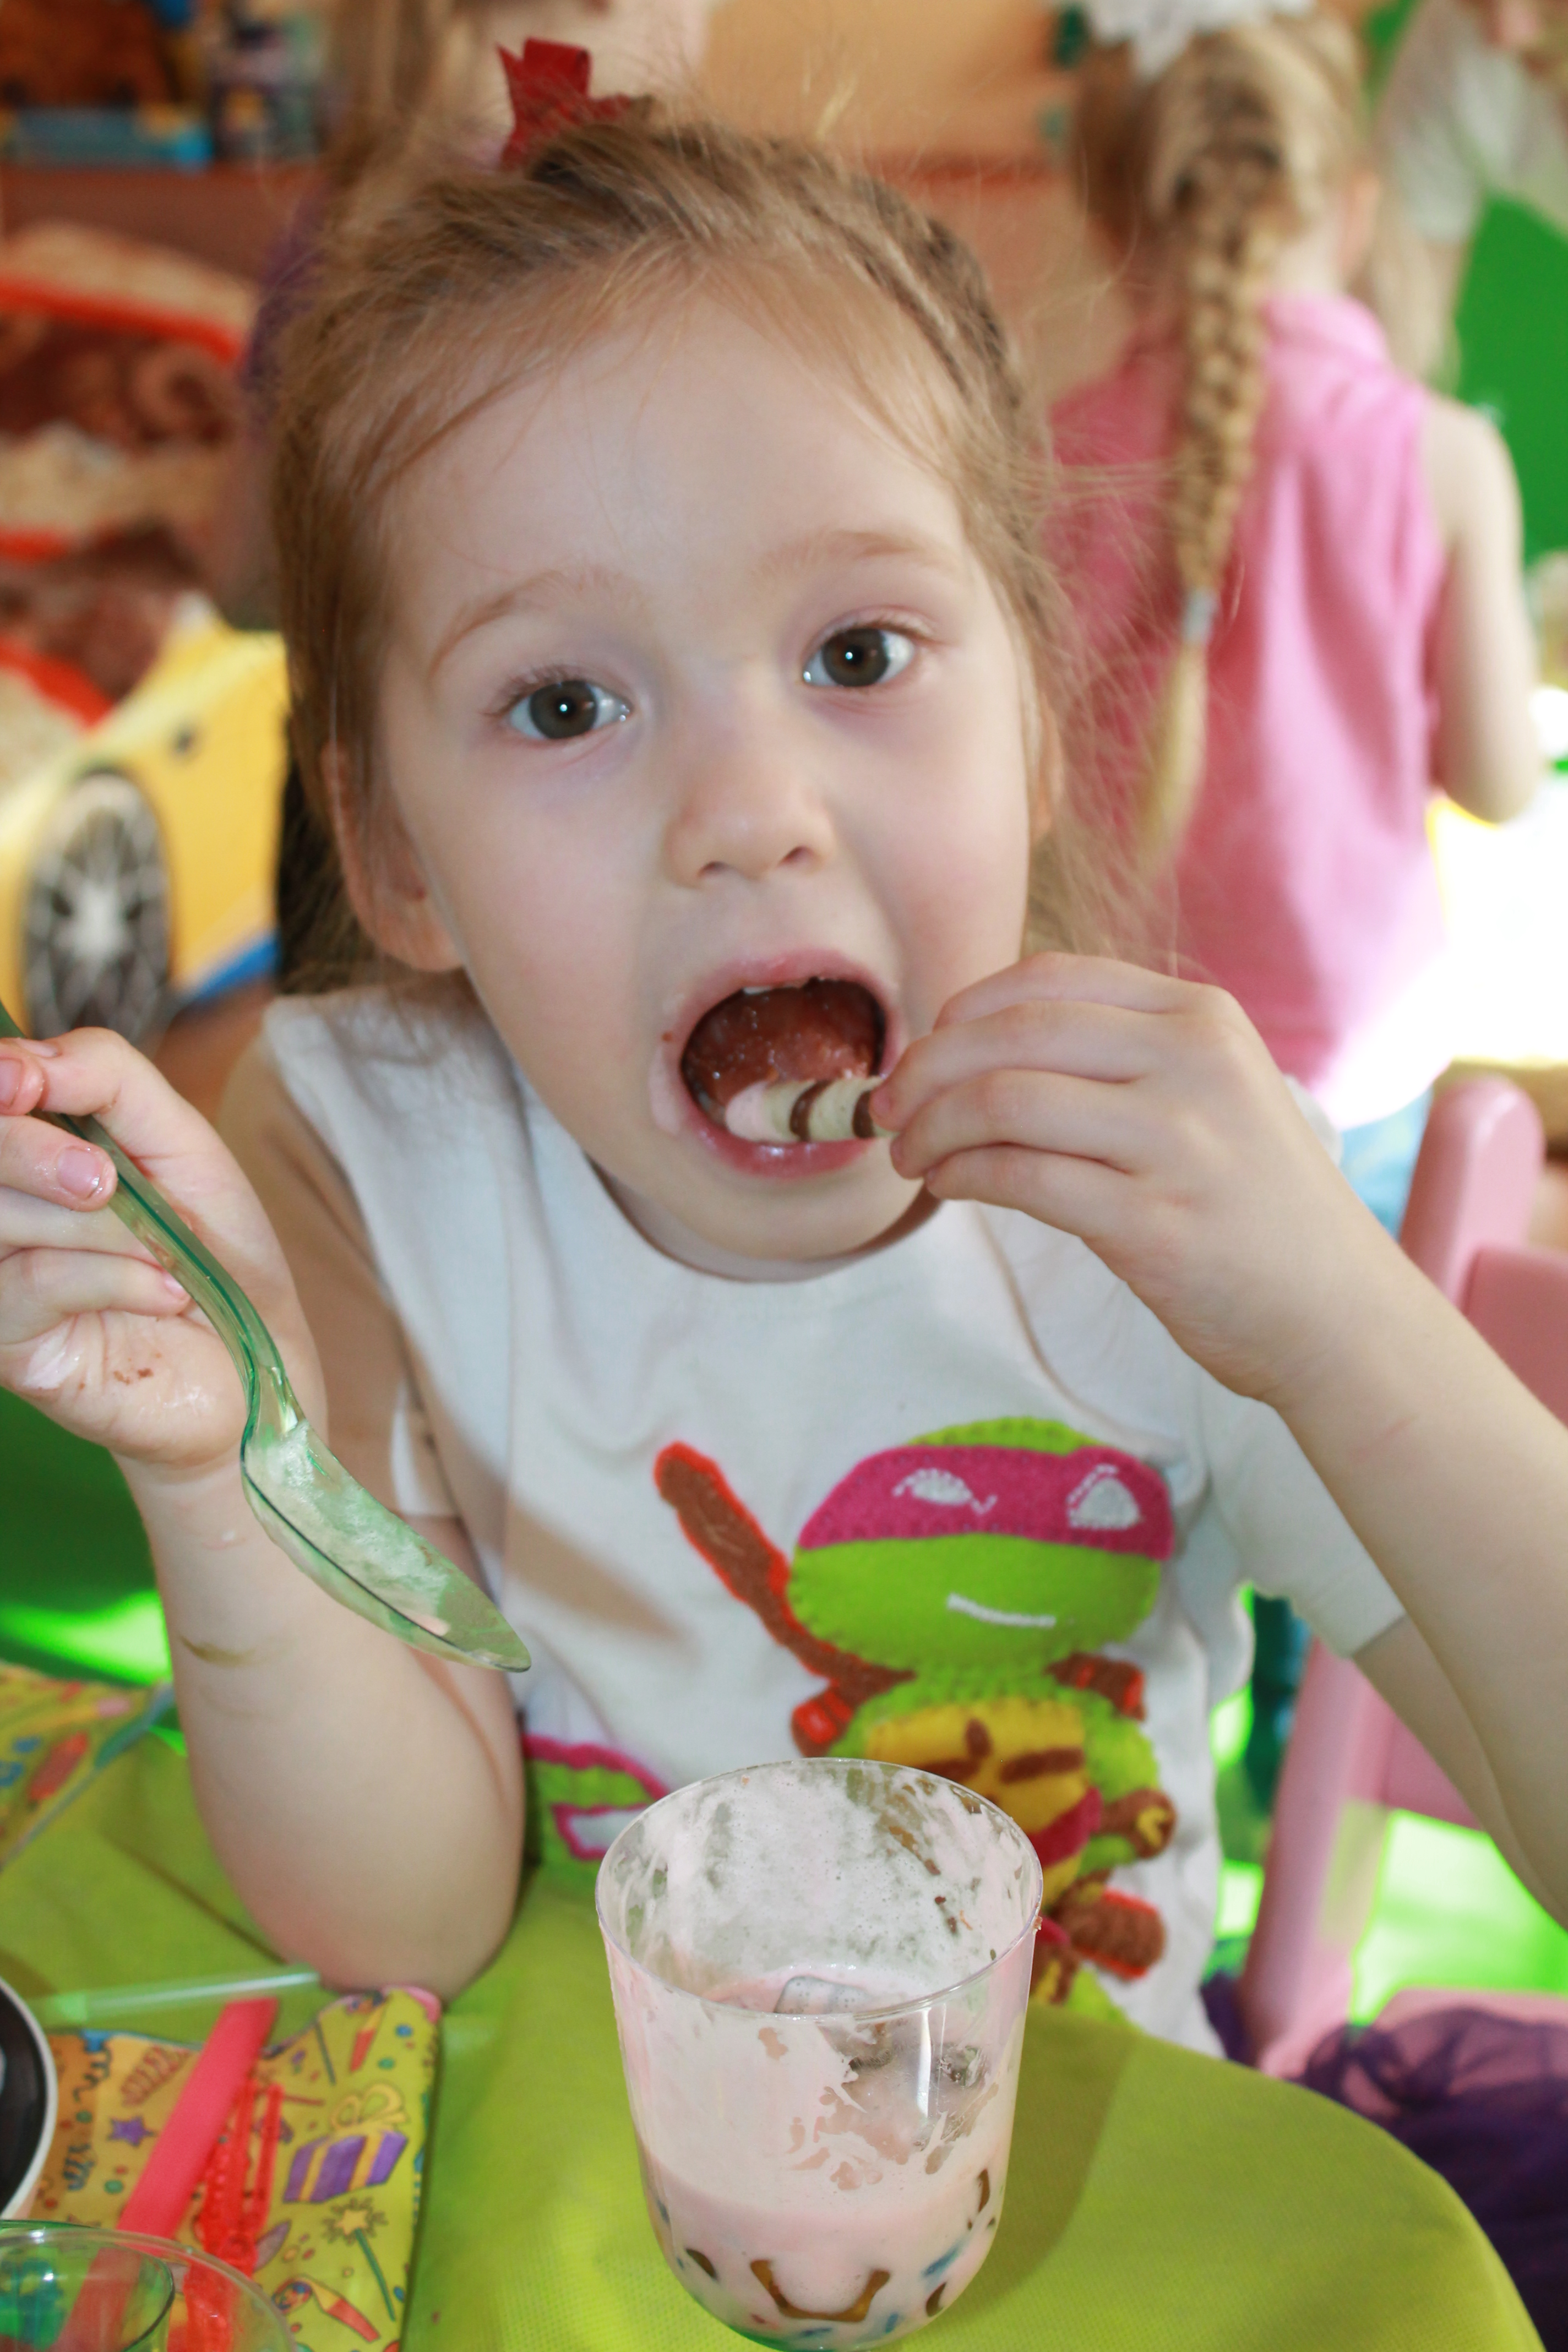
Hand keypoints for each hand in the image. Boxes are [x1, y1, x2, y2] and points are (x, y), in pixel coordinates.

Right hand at [0, 1028, 318, 1478]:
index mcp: (33, 1148)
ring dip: (103, 1229)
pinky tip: (165, 1293)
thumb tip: (21, 1061)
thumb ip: (107, 1079)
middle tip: (108, 1181)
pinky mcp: (9, 1342)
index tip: (25, 1083)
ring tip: (169, 1256)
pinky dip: (113, 1278)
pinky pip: (35, 1283)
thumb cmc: (214, 1248)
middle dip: (37, 1154)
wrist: (256, 1362)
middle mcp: (1, 1206)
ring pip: (4, 1217)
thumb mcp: (181, 1143)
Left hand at [874, 954, 1385, 1408]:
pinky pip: (1019, 1177)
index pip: (1049, 979)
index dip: (964, 1010)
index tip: (924, 1048)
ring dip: (932, 1126)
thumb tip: (973, 1049)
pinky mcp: (1152, 1221)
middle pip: (1013, 1032)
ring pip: (1004, 1100)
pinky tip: (949, 1185)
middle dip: (926, 1067)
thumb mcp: (1209, 1094)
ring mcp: (1176, 1140)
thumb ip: (1117, 1057)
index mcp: (1200, 1017)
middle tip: (887, 1107)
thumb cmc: (1252, 1206)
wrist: (1336, 1310)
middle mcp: (1192, 1062)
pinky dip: (962, 1174)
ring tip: (910, 1154)